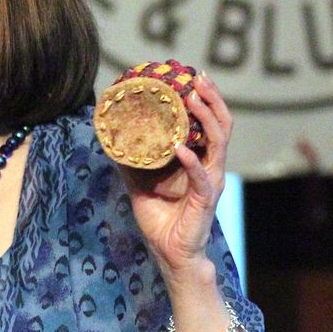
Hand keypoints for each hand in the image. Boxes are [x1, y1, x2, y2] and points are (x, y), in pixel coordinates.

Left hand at [117, 74, 232, 275]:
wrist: (171, 254)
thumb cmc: (161, 221)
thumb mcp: (140, 186)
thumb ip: (131, 165)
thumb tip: (111, 144)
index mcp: (200, 162)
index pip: (210, 124)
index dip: (206, 100)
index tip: (193, 77)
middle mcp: (210, 167)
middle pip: (221, 125)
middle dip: (212, 99)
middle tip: (199, 78)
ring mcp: (211, 182)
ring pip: (219, 142)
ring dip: (206, 119)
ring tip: (193, 100)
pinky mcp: (206, 200)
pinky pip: (202, 176)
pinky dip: (192, 161)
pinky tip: (180, 148)